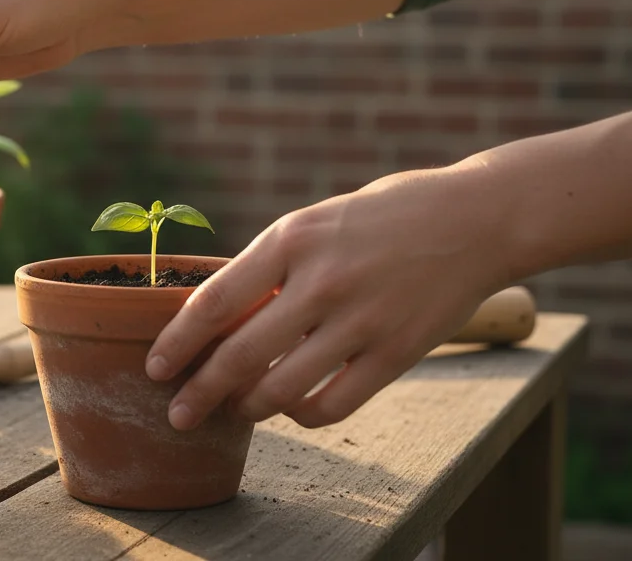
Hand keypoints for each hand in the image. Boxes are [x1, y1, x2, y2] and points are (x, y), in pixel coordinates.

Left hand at [146, 161, 513, 429]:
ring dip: (247, 408)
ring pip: (280, 389)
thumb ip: (271, 266)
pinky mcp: (397, 353)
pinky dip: (301, 414)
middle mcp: (321, 281)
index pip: (214, 302)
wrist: (476, 218)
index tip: (156, 368)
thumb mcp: (315, 222)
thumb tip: (217, 318)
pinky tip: (292, 407)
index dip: (177, 342)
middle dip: (199, 394)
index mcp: (291, 239)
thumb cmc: (383, 216)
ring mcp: (360, 321)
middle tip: (178, 415)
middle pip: (238, 356)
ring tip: (235, 410)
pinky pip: (331, 405)